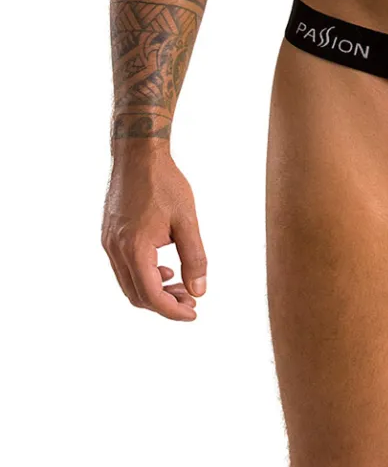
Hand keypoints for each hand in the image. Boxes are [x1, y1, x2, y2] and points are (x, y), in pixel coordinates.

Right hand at [101, 148, 207, 319]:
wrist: (137, 153)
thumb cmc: (164, 183)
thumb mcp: (187, 221)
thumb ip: (195, 258)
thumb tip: (200, 291)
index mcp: (135, 249)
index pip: (151, 296)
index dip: (173, 311)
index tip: (193, 313)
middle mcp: (116, 250)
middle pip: (137, 295)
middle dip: (164, 304)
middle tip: (191, 300)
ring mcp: (108, 243)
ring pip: (128, 283)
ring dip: (153, 290)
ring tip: (180, 284)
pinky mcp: (108, 235)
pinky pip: (123, 267)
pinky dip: (143, 275)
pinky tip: (163, 267)